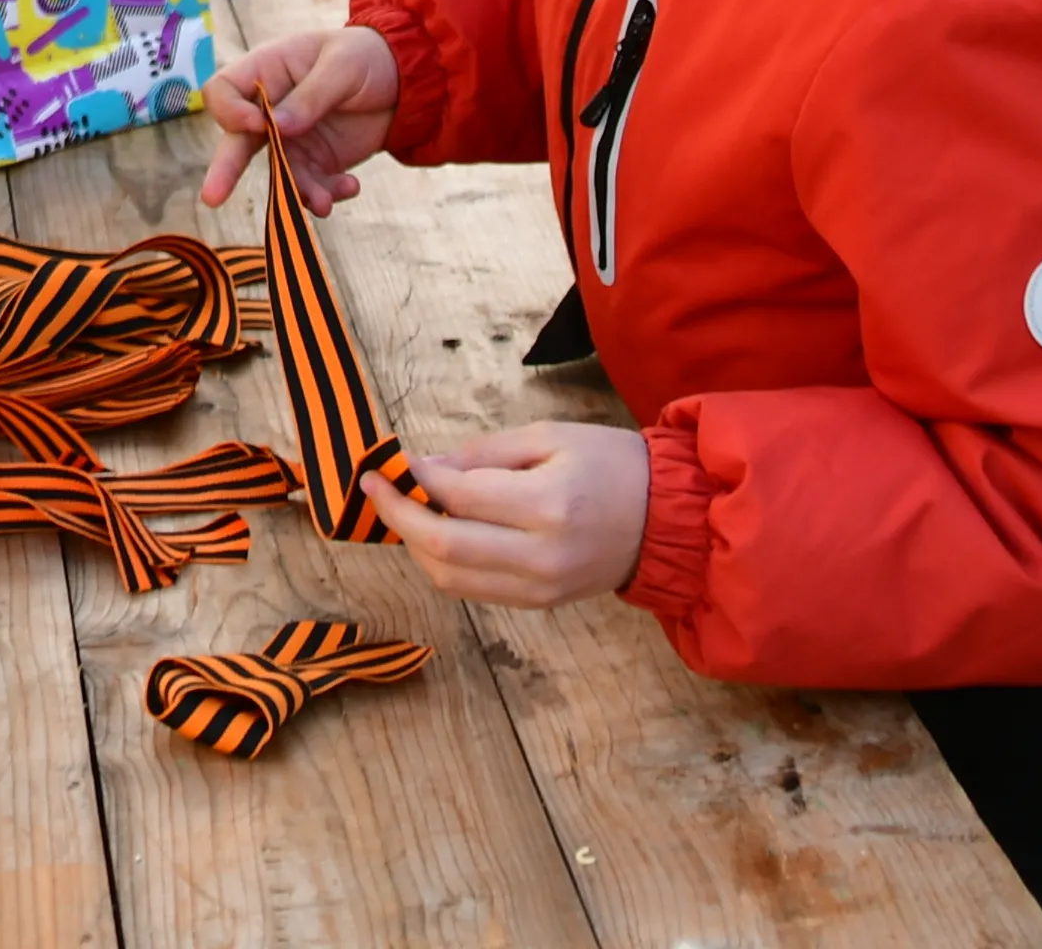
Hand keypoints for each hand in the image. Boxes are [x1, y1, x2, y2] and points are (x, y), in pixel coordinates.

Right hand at [198, 25, 400, 213]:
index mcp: (266, 71)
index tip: (258, 124)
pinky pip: (309, 187)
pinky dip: (326, 195)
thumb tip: (276, 128)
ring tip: (323, 202)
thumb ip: (311, 96)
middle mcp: (269, 109)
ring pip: (277, 174)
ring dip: (296, 192)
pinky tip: (350, 186)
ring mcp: (290, 140)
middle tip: (213, 197)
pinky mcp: (315, 163)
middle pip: (236, 140)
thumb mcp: (341, 66)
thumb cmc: (364, 55)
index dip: (231, 111)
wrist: (403, 81)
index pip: (223, 91)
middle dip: (226, 169)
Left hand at [363, 421, 653, 607]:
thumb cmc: (610, 464)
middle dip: (397, 517)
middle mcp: (540, 555)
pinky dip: (443, 563)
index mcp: (547, 505)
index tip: (389, 464)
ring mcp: (540, 588)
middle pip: (443, 547)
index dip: (414, 481)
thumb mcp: (548, 437)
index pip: (458, 498)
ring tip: (401, 510)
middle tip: (374, 489)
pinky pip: (474, 590)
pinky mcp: (539, 604)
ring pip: (450, 578)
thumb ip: (483, 454)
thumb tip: (423, 468)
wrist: (667, 520)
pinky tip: (435, 534)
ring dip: (414, 545)